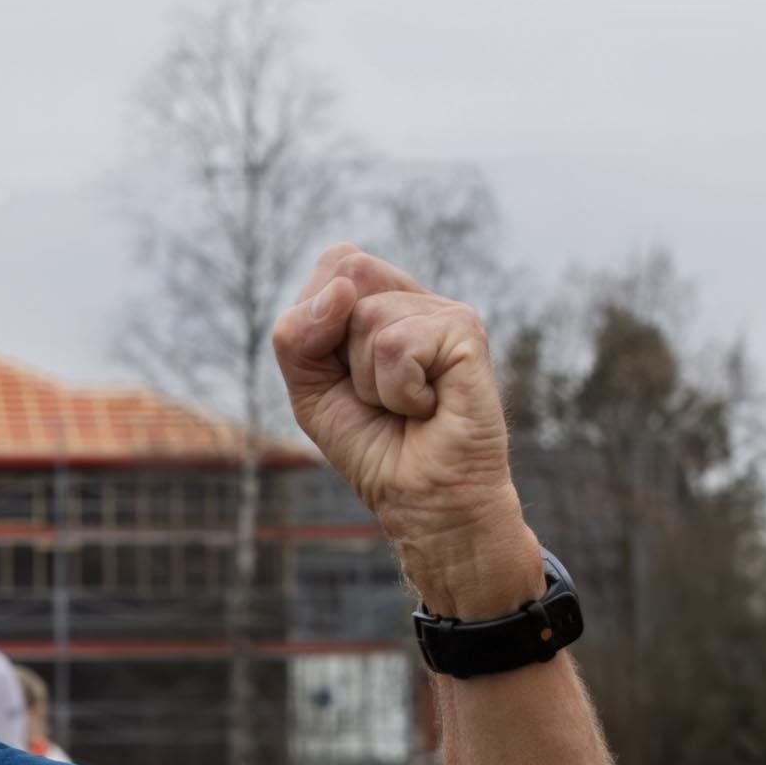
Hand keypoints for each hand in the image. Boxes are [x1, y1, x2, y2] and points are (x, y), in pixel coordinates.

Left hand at [271, 244, 541, 617]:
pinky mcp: (468, 333)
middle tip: (375, 390)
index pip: (334, 264)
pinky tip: (428, 408)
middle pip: (348, 277)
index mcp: (382, 300)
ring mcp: (445, 313)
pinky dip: (399, 391)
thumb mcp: (309, 388)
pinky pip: (399, 346)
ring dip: (371, 381)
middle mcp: (417, 299)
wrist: (422, 500)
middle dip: (339, 347)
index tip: (344, 374)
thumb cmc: (374, 445)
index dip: (319, 321)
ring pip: (367, 317)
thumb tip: (342, 288)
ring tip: (405, 406)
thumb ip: (297, 333)